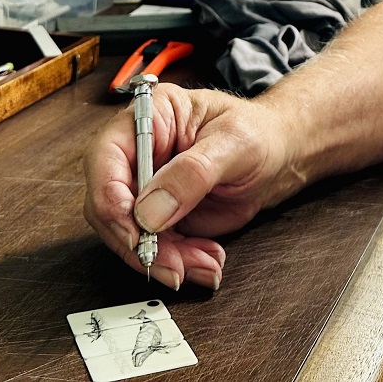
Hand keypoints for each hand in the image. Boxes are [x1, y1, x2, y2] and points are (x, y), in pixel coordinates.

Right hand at [82, 83, 294, 290]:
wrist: (276, 155)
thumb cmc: (257, 133)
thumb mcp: (234, 143)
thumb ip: (193, 173)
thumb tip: (149, 212)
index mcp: (149, 117)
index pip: (106, 158)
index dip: (112, 199)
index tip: (137, 233)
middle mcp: (138, 151)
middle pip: (108, 203)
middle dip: (138, 241)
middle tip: (173, 265)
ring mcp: (146, 186)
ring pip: (128, 233)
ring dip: (162, 258)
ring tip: (203, 264)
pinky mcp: (159, 216)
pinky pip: (153, 248)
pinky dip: (178, 262)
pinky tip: (207, 260)